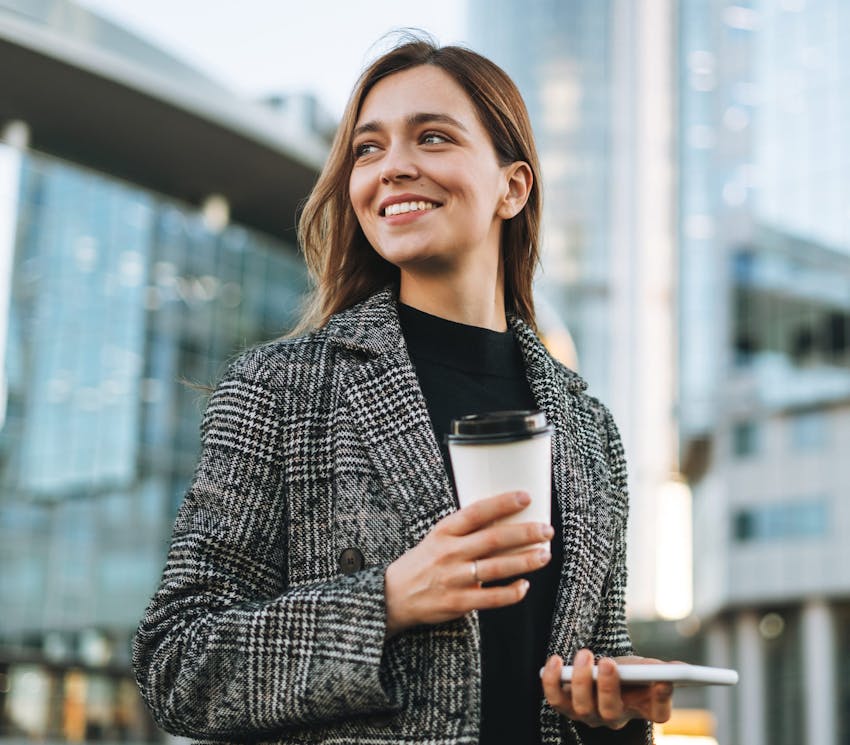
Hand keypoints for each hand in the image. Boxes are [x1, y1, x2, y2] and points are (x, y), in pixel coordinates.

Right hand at [384, 490, 552, 635]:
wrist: (394, 595)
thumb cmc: (423, 561)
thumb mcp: (438, 537)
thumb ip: (466, 531)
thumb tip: (505, 520)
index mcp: (445, 531)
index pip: (477, 512)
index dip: (503, 503)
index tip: (525, 497)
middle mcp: (450, 552)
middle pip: (493, 539)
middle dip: (525, 533)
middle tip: (546, 530)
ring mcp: (455, 578)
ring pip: (497, 568)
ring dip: (525, 561)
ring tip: (544, 555)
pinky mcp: (458, 602)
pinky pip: (492, 598)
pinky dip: (512, 592)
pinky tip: (524, 586)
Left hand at [542, 649, 672, 728]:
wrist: (602, 672)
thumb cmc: (629, 672)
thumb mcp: (647, 667)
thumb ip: (663, 669)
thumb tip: (679, 670)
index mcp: (643, 709)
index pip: (658, 713)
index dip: (662, 699)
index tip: (663, 679)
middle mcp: (615, 718)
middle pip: (612, 713)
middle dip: (609, 687)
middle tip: (609, 661)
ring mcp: (589, 715)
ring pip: (583, 707)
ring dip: (581, 680)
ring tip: (585, 654)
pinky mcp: (566, 705)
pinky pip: (555, 699)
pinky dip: (552, 681)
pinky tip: (555, 660)